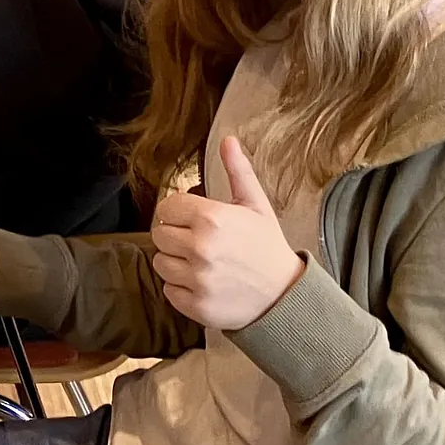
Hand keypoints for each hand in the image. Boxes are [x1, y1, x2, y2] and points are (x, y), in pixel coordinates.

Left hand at [148, 136, 306, 330]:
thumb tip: (227, 140)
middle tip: (198, 242)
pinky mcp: (195, 305)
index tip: (191, 220)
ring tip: (202, 263)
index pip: (166, 208)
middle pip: (159, 235)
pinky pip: (169, 290)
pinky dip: (181, 287)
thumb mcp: (256, 205)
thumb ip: (237, 171)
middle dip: (176, 237)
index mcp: (212, 218)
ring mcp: (197, 279)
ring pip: (160, 263)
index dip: (177, 213)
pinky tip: (204, 282)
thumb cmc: (267, 246)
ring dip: (176, 262)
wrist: (285, 295)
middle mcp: (201, 248)